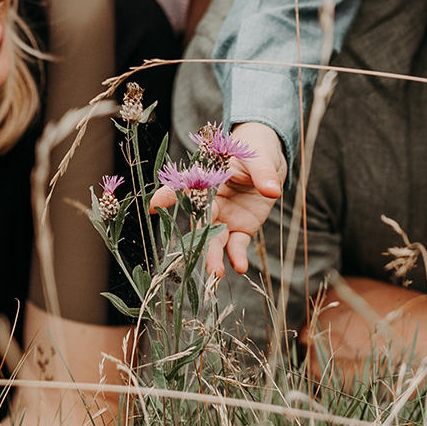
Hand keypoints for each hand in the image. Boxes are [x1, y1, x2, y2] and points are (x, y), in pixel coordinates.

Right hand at [149, 123, 285, 277]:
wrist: (268, 160)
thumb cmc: (255, 151)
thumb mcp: (259, 157)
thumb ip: (263, 174)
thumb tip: (272, 191)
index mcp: (207, 178)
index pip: (183, 187)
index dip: (168, 196)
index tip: (154, 205)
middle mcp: (210, 202)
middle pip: (199, 222)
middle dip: (197, 240)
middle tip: (194, 257)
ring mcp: (224, 217)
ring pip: (215, 239)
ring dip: (214, 257)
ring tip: (215, 274)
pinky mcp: (241, 227)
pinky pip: (236, 244)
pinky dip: (237, 256)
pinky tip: (240, 267)